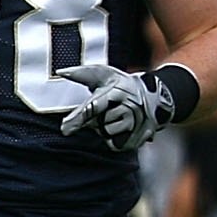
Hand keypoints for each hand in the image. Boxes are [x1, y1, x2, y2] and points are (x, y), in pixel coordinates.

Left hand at [58, 64, 177, 151]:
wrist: (156, 97)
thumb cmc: (122, 85)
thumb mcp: (104, 74)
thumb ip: (81, 73)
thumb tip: (60, 72)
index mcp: (117, 91)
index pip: (94, 107)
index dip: (79, 118)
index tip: (65, 129)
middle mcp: (129, 108)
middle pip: (98, 124)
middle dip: (94, 119)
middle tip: (103, 110)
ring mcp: (135, 124)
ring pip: (107, 134)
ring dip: (104, 128)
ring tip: (113, 117)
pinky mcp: (139, 138)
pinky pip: (115, 145)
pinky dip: (113, 139)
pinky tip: (119, 127)